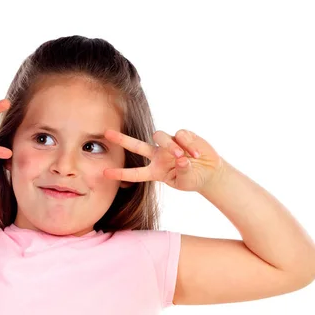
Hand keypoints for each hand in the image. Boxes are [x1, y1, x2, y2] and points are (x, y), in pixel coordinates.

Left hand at [103, 129, 225, 192]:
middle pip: (136, 146)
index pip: (135, 173)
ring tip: (183, 156)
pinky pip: (181, 135)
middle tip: (107, 133)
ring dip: (170, 146)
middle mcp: (158, 156)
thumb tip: (180, 158)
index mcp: (155, 171)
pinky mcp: (182, 135)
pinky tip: (197, 154)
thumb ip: (182, 171)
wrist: (209, 172)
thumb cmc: (193, 179)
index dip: (120, 173)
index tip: (105, 172)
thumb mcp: (185, 181)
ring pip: (160, 137)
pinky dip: (188, 144)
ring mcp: (169, 144)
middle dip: (122, 140)